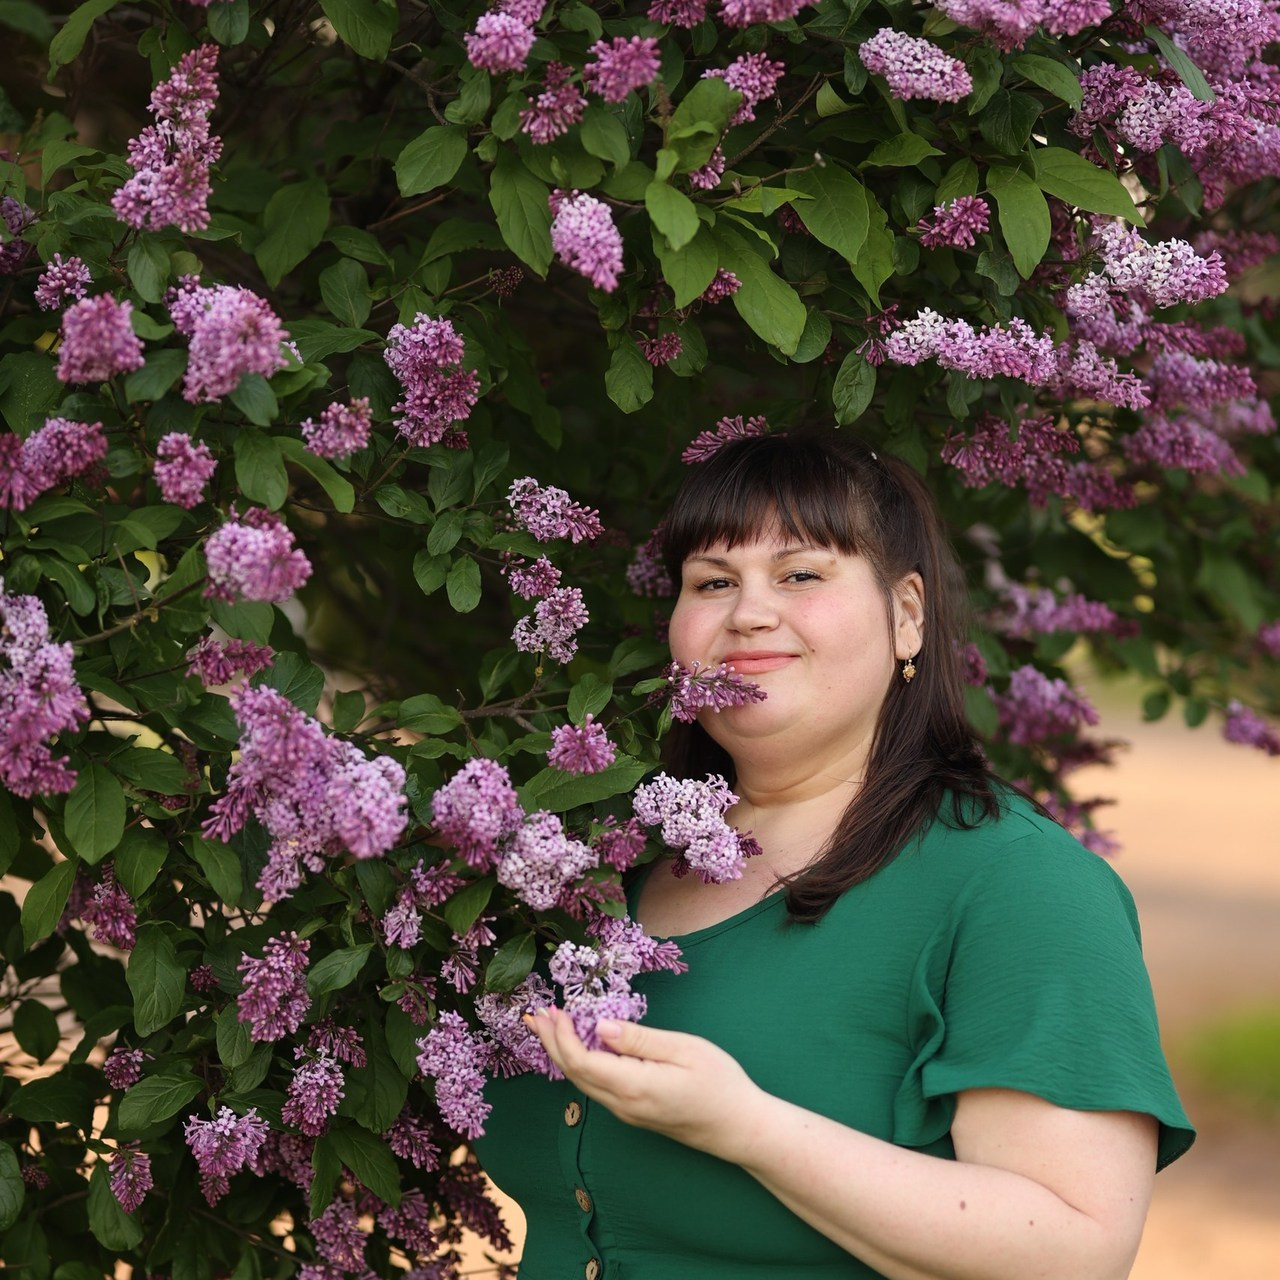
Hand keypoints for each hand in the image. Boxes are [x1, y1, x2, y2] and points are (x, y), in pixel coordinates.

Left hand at [525, 1007, 764, 1161]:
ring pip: (583, 1082)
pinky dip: (580, 1064)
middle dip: (551, 1043)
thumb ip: (639, 1039)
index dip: (562, 1035)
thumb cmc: (720, 1084)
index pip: (581, 1060)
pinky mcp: (635, 1113)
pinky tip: (581, 1047)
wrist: (740, 1129)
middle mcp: (623, 1105)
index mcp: (633, 1086)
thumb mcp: (684, 1049)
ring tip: (549, 1027)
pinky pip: (597, 1087)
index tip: (554, 1008)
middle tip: (534, 1015)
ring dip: (562, 1053)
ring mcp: (628, 1113)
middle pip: (574, 1073)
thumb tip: (600, 1026)